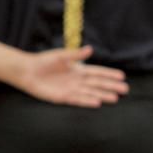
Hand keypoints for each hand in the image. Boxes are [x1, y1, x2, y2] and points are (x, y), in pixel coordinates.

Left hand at [14, 46, 128, 107]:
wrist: (28, 71)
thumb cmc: (44, 61)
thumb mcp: (61, 56)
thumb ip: (75, 54)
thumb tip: (90, 49)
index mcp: (79, 69)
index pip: (98, 72)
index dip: (109, 74)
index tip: (122, 76)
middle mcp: (78, 80)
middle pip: (98, 84)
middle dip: (111, 86)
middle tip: (125, 89)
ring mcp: (72, 89)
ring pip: (91, 93)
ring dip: (103, 95)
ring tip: (115, 98)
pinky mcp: (63, 97)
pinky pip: (78, 100)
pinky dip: (88, 101)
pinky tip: (98, 103)